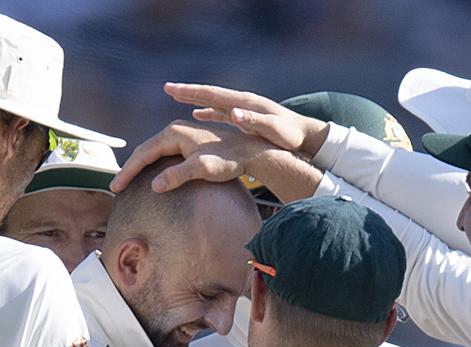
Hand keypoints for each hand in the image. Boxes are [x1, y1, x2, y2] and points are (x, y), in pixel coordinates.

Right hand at [111, 120, 276, 193]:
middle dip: (129, 169)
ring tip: (128, 181)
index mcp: (173, 133)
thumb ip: (177, 176)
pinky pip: (163, 152)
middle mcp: (175, 129)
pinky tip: (150, 173)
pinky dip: (152, 163)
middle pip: (145, 150)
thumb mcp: (201, 170)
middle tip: (116, 187)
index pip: (143, 154)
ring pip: (153, 151)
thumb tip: (154, 185)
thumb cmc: (228, 161)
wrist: (250, 152)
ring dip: (139, 165)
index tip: (117, 188)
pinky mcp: (190, 141)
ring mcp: (182, 134)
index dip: (128, 172)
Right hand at [163, 82, 328, 157]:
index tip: (172, 89)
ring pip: (213, 102)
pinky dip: (207, 112)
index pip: (213, 94)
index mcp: (244, 103)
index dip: (191, 92)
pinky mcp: (245, 117)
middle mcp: (241, 102)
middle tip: (167, 88)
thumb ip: (253, 121)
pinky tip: (196, 115)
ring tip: (176, 97)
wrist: (304, 134)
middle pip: (210, 94)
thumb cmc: (289, 135)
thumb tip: (232, 113)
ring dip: (195, 99)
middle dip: (188, 92)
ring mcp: (243, 109)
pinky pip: (221, 112)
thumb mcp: (272, 129)